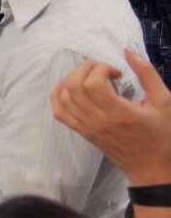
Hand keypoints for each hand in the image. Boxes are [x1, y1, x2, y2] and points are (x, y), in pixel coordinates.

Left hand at [51, 48, 170, 185]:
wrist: (151, 166)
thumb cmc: (161, 134)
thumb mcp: (164, 100)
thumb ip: (147, 73)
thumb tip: (128, 51)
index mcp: (120, 114)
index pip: (93, 83)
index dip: (101, 68)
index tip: (116, 71)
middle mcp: (99, 121)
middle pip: (74, 86)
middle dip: (85, 69)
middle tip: (102, 69)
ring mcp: (88, 128)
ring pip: (64, 98)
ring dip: (72, 79)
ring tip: (90, 77)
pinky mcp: (83, 133)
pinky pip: (60, 113)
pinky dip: (57, 96)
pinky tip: (66, 87)